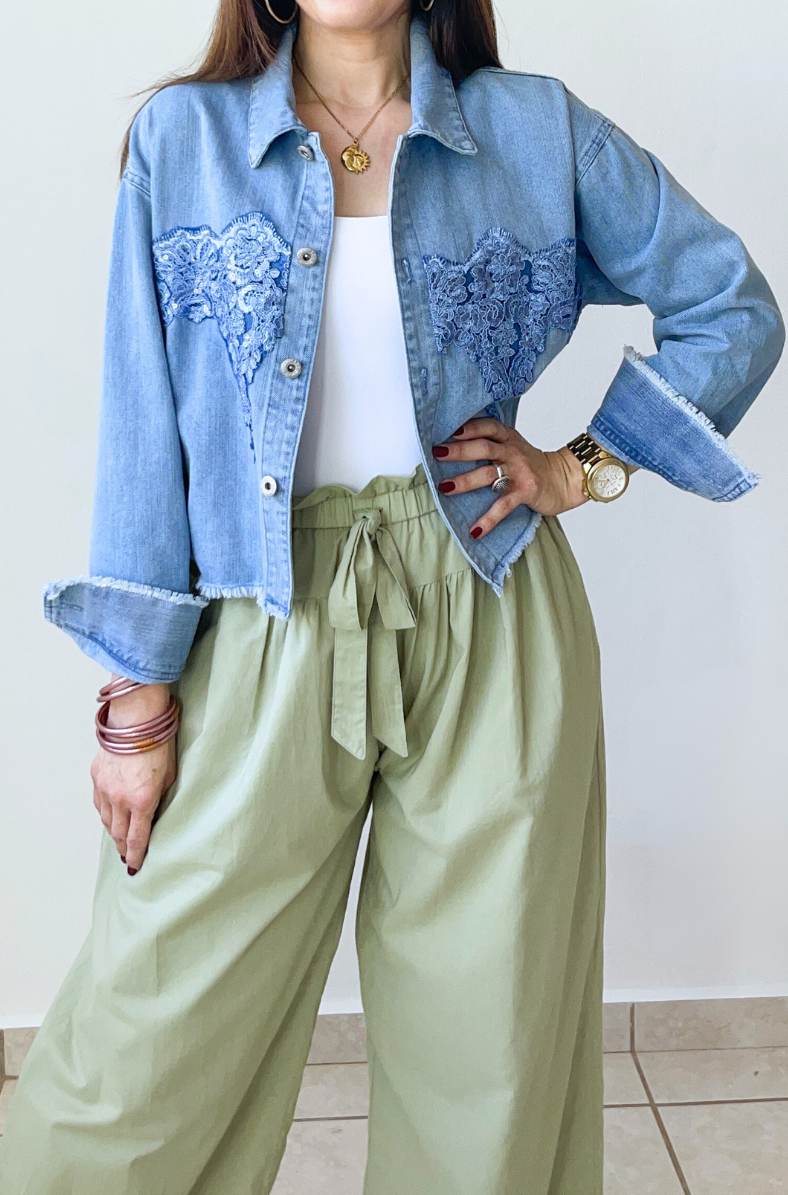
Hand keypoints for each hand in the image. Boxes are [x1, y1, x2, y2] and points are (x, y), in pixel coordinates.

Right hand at [90, 682, 176, 873]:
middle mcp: (120, 798)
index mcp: (142, 801)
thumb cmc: (159, 744)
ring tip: (120, 840)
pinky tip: (111, 817)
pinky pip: (99, 804)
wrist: (136, 719)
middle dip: (124, 848)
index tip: (135, 867)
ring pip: (106, 821)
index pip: (137, 839)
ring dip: (114, 832)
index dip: (136, 856)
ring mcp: (105, 788)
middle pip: (119, 834)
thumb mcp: (170, 776)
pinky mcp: (96, 777)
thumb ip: (161, 799)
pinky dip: (105, 814)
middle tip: (129, 857)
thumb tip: (156, 814)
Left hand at [432, 418, 588, 537]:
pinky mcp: (526, 491)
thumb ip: (491, 443)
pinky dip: (488, 519)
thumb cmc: (532, 465)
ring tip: (445, 488)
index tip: (447, 430)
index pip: (487, 426)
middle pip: (483, 448)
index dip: (468, 427)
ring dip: (465, 481)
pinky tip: (475, 530)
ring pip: (489, 474)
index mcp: (508, 438)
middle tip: (437, 454)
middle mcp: (513, 451)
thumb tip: (454, 446)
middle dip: (459, 450)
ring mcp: (519, 471)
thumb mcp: (514, 446)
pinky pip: (503, 506)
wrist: (564, 479)